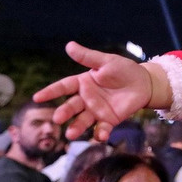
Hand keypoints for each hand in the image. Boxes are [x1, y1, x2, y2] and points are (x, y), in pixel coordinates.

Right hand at [33, 41, 152, 141]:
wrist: (143, 83)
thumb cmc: (123, 69)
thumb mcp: (106, 61)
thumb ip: (88, 57)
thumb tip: (69, 45)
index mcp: (82, 83)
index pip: (63, 87)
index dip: (51, 92)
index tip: (37, 97)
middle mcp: (86, 99)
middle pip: (71, 106)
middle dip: (64, 113)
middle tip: (57, 119)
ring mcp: (96, 111)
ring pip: (82, 120)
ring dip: (76, 127)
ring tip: (70, 134)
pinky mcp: (109, 120)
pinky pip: (102, 128)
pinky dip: (100, 133)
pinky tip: (100, 136)